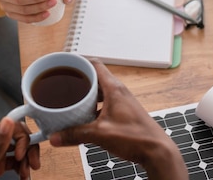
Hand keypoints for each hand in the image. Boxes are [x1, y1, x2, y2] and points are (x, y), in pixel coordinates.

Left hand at [0, 117, 39, 179]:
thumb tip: (6, 122)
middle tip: (32, 164)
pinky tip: (23, 176)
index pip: (13, 126)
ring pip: (20, 149)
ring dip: (27, 161)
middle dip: (29, 150)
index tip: (21, 154)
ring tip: (25, 173)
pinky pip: (16, 160)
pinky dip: (22, 168)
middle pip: (20, 137)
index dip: (22, 138)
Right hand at [49, 60, 187, 179]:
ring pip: (99, 92)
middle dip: (78, 80)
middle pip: (95, 77)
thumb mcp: (100, 134)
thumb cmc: (137, 137)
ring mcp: (122, 102)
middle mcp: (118, 92)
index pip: (94, 64)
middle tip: (63, 84)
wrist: (156, 151)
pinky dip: (92, 107)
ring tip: (70, 101)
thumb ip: (76, 134)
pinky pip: (104, 104)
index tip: (64, 64)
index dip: (78, 61)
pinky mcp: (123, 113)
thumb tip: (56, 136)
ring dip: (86, 94)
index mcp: (114, 88)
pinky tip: (84, 118)